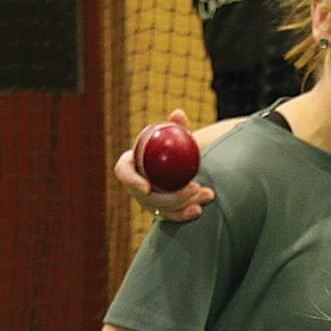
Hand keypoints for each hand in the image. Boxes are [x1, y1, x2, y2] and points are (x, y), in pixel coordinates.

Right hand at [114, 108, 212, 222]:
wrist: (181, 162)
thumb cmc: (174, 144)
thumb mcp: (176, 134)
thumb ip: (177, 126)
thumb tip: (178, 114)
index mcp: (130, 163)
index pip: (124, 172)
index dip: (132, 181)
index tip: (147, 188)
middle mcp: (135, 185)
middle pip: (147, 197)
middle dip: (170, 196)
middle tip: (193, 187)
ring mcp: (147, 201)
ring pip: (162, 208)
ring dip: (184, 204)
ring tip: (206, 193)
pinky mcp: (161, 210)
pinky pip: (171, 216)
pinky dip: (185, 214)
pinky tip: (199, 209)